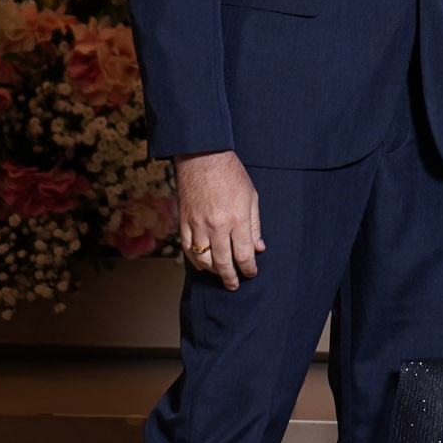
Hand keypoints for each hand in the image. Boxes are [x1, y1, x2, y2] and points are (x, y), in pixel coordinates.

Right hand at [174, 150, 262, 289]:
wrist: (203, 158)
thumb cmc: (231, 175)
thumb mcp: (251, 197)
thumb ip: (254, 225)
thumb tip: (259, 247)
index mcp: (237, 219)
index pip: (243, 254)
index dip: (248, 268)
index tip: (251, 273)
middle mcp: (217, 226)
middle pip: (223, 262)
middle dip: (230, 277)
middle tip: (234, 285)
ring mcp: (198, 225)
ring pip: (203, 259)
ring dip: (213, 271)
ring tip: (221, 275)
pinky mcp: (184, 222)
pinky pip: (188, 249)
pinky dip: (195, 260)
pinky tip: (202, 266)